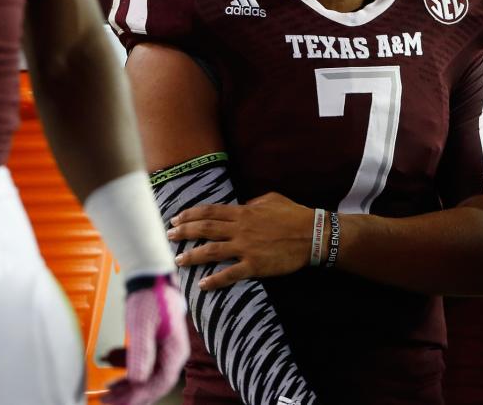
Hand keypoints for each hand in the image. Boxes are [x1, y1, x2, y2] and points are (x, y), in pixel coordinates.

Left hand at [102, 275, 189, 404]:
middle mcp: (172, 353)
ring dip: (128, 386)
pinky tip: (113, 370)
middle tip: (108, 401)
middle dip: (131, 395)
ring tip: (109, 390)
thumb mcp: (142, 325)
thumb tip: (138, 378)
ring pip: (147, 377)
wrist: (150, 278)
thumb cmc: (150, 297)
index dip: (139, 395)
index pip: (159, 382)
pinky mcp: (155, 345)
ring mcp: (164, 349)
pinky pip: (143, 365)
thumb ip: (141, 352)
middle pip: (154, 383)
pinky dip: (127, 371)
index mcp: (175, 350)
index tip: (119, 401)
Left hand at [167, 191, 314, 288]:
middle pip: (205, 229)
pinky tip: (203, 284)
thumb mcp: (272, 199)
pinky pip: (230, 274)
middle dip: (184, 233)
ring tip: (178, 261)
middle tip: (169, 236)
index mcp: (244, 212)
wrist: (313, 235)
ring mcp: (246, 248)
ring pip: (211, 251)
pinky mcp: (255, 266)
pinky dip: (215, 280)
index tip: (176, 219)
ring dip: (192, 256)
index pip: (210, 212)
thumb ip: (252, 202)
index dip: (190, 215)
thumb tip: (240, 205)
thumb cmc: (295, 215)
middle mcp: (241, 229)